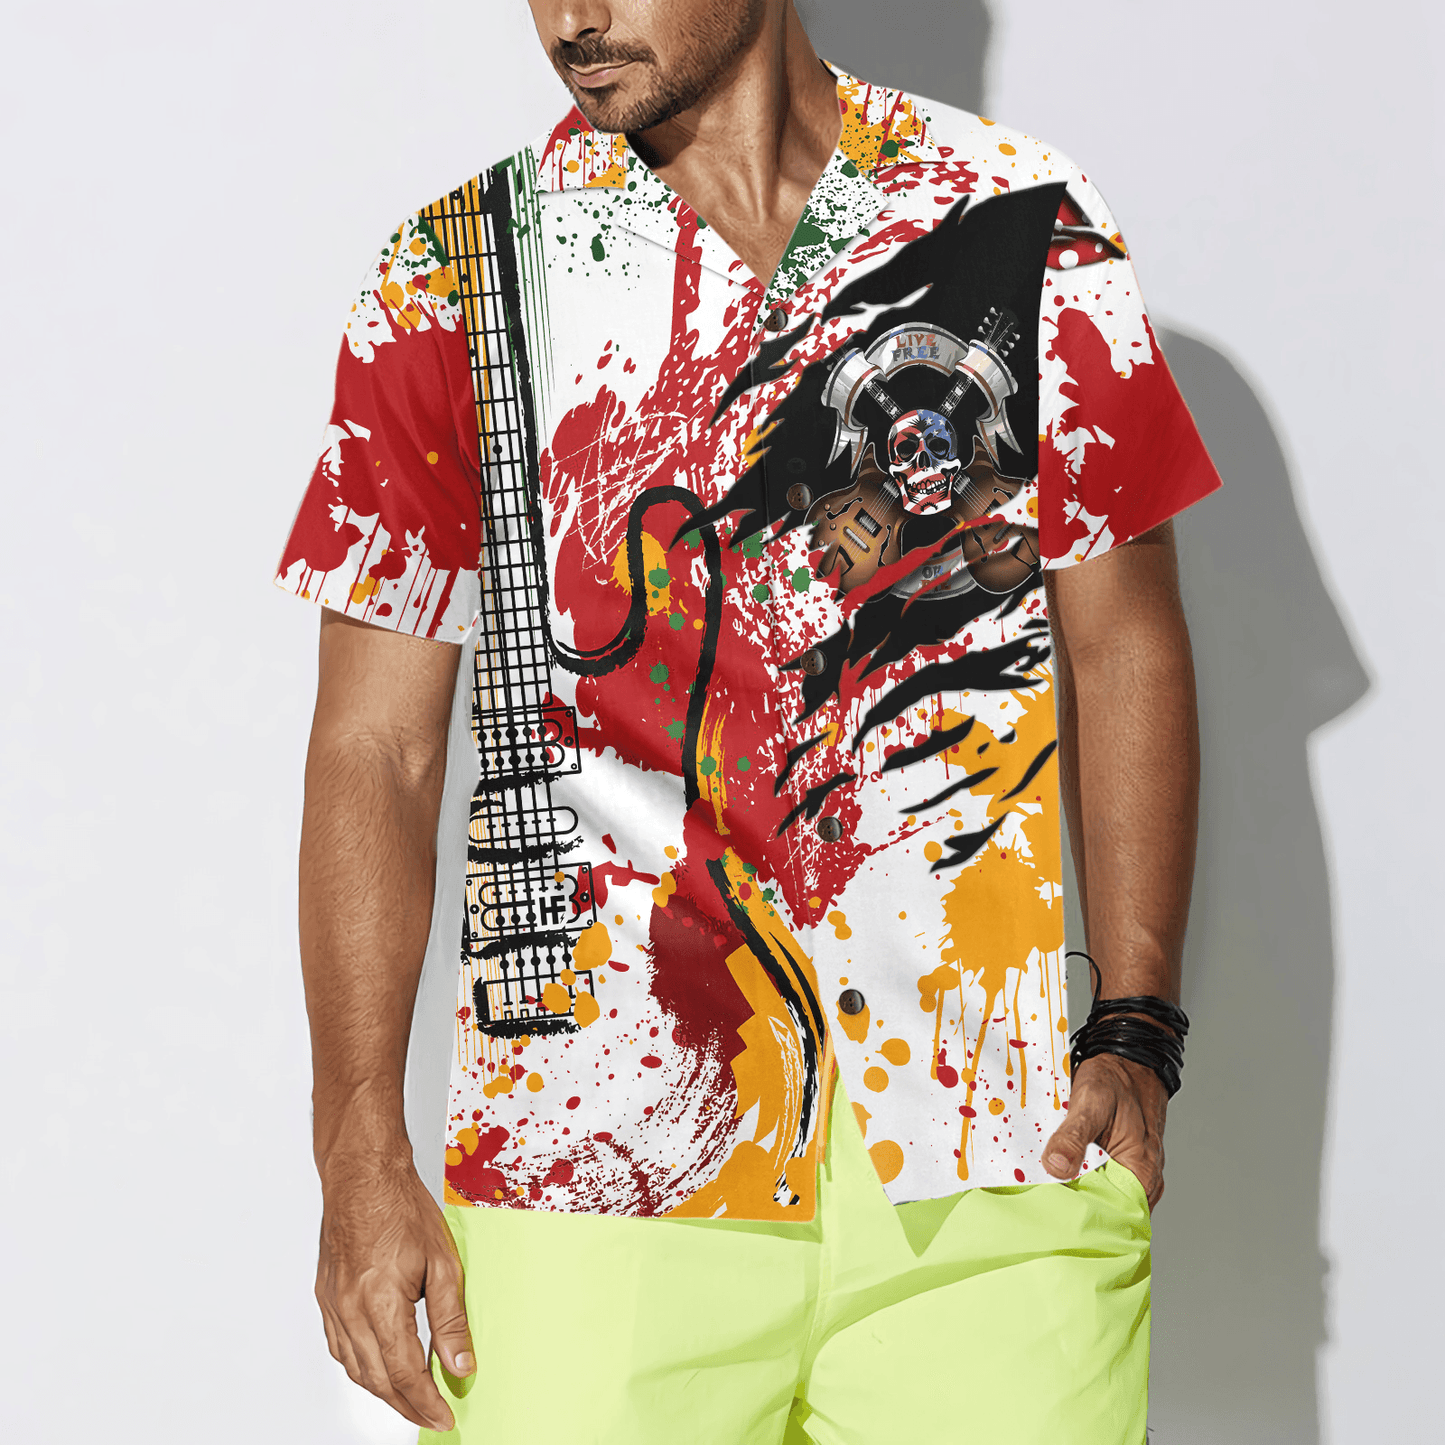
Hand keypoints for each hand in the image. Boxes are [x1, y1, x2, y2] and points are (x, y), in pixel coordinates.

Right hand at [315, 1150, 475, 1429]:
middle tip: (432, 1413)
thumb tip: (460, 1364)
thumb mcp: (442, 1261)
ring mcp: (332, 1304)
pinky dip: (360, 1365)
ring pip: (355, 1367)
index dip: (426, 1402)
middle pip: (377, 1379)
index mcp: (380, 1302)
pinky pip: (340, 1347)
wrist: (362, 1173)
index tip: (444, 1416)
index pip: (404, 1373)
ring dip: (382, 1389)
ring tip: (410, 1397)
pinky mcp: (325, 1296)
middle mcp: (349, 1309)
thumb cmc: (400, 1206)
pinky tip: (377, 1365)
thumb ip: (451, 1318)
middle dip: (406, 1403)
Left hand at [1041, 1051, 1168, 1208]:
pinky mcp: (1113, 1163)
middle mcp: (1139, 1181)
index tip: (1049, 1217)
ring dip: (1071, 1191)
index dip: (1082, 1219)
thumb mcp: (1092, 1102)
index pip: (1112, 1216)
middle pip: (1102, 1209)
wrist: (1127, 1060)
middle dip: (1072, 1208)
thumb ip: (1074, 1136)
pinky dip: (1074, 1176)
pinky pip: (1093, 1179)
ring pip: (1096, 1194)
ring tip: (1038, 1191)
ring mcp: (1126, 1173)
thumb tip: (1055, 1168)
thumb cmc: (1116, 1079)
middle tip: (1036, 1205)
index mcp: (1141, 1174)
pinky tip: (1051, 1172)